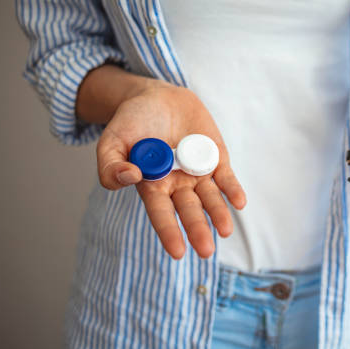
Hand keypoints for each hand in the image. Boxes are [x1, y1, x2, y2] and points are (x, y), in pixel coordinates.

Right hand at [95, 80, 245, 258]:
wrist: (156, 97)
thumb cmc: (131, 123)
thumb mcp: (111, 141)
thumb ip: (110, 165)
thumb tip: (129, 178)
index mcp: (152, 185)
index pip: (161, 214)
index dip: (169, 232)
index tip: (178, 252)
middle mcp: (178, 184)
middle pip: (190, 210)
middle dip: (198, 229)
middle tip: (206, 250)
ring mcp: (198, 172)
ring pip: (210, 197)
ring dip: (219, 213)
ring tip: (225, 231)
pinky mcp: (216, 158)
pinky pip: (226, 177)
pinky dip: (232, 189)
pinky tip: (239, 202)